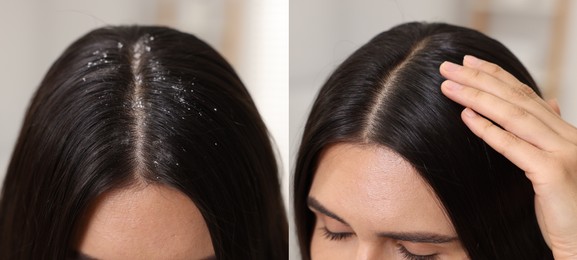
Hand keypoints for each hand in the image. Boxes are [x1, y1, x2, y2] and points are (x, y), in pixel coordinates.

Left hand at [439, 55, 576, 258]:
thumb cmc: (567, 206)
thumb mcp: (557, 163)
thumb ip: (550, 134)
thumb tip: (549, 102)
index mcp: (566, 132)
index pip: (527, 95)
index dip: (497, 75)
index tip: (469, 62)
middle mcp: (568, 137)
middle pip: (517, 99)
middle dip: (480, 79)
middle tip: (449, 65)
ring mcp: (564, 154)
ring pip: (514, 116)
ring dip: (477, 97)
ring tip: (448, 86)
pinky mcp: (555, 174)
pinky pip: (514, 147)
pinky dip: (489, 130)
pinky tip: (465, 116)